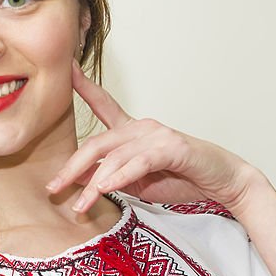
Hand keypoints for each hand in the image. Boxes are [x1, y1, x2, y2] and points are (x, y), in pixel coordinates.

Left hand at [46, 60, 258, 211]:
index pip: (103, 104)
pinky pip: (139, 163)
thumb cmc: (182, 178)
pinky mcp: (172, 149)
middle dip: (72, 167)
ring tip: (80, 205)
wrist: (223, 182)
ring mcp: (157, 135)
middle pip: (98, 142)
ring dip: (94, 184)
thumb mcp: (137, 181)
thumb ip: (110, 175)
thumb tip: (77, 178)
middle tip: (52, 188)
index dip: (83, 87)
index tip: (65, 70)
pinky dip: (120, 176)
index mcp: (133, 129)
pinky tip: (106, 188)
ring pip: (115, 157)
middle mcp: (142, 126)